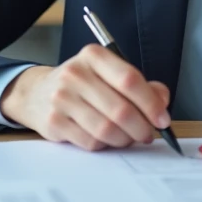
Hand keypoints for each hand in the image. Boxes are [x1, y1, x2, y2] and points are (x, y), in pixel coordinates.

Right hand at [0, 45, 171, 151]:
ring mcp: (62, 98)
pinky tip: (107, 139)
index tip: (163, 119)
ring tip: (129, 138)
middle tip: (148, 134)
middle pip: (120, 109)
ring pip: (106, 129)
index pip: (129, 80)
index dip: (151, 103)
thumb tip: (162, 101)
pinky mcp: (54, 122)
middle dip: (141, 127)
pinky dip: (105, 145)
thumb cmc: (82, 84)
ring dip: (125, 139)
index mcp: (94, 56)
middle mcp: (75, 74)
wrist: (37, 93)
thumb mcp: (108, 73)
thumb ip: (139, 85)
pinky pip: (90, 142)